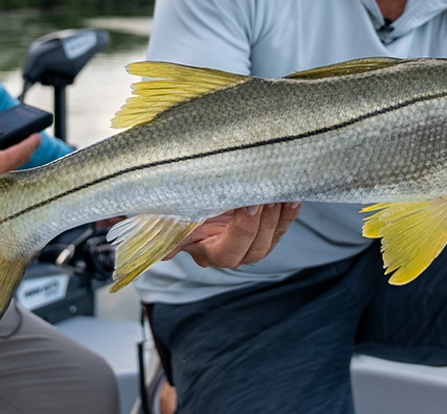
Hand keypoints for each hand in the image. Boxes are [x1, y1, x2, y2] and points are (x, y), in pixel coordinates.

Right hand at [167, 203, 301, 267]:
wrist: (196, 195)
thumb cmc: (181, 207)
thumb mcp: (171, 217)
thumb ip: (166, 229)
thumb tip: (154, 241)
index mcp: (207, 251)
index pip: (227, 252)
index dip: (241, 231)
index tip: (246, 205)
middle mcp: (231, 254)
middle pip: (254, 248)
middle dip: (264, 222)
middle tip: (267, 195)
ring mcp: (251, 244)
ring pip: (271, 240)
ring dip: (279, 217)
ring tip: (282, 194)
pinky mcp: (267, 232)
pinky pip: (282, 227)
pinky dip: (289, 212)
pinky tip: (292, 196)